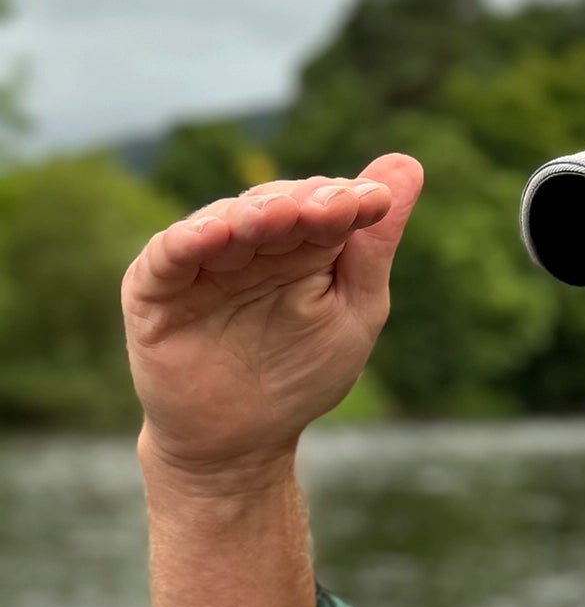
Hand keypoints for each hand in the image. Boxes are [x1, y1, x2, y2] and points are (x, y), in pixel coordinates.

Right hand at [122, 152, 423, 481]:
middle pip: (277, 206)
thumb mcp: (354, 310)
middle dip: (304, 204)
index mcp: (303, 244)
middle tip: (333, 206)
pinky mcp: (156, 285)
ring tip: (281, 215)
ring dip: (254, 215)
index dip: (348, 201)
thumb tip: (407, 165)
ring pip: (226, 222)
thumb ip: (374, 244)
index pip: (326, 206)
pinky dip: (192, 239)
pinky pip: (171, 254)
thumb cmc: (303, 374)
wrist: (242, 441)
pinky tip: (218, 232)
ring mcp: (203, 259)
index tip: (374, 202)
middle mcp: (252, 242)